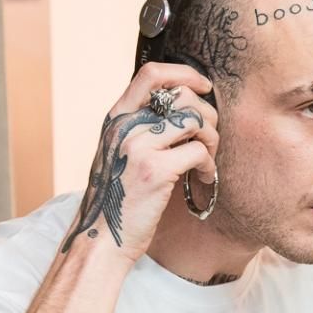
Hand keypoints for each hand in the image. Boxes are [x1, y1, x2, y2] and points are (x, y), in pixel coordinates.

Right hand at [60, 62, 217, 258]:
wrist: (101, 238)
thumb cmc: (117, 198)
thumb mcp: (119, 152)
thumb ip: (140, 127)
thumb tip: (182, 107)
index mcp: (116, 118)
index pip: (152, 74)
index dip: (185, 74)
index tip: (203, 87)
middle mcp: (125, 127)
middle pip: (182, 96)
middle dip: (207, 115)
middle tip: (208, 138)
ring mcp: (139, 147)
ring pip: (195, 120)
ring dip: (211, 139)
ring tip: (206, 159)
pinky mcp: (155, 171)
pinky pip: (198, 151)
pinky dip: (208, 164)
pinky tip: (202, 177)